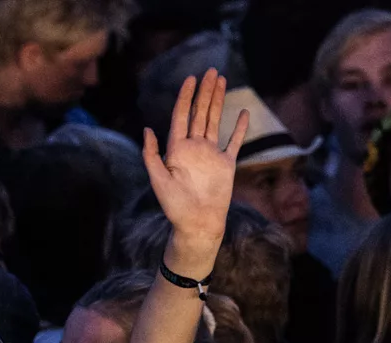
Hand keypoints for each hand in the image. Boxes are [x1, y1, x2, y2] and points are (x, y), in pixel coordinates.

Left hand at [143, 69, 247, 252]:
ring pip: (215, 121)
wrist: (197, 222)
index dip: (185, 97)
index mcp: (177, 149)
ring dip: (218, 101)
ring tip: (222, 81)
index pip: (181, 117)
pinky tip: (242, 113)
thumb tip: (147, 129)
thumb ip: (152, 154)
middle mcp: (194, 148)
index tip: (190, 78)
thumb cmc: (175, 205)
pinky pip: (234, 142)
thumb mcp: (158, 179)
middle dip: (204, 92)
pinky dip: (239, 128)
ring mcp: (211, 154)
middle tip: (211, 71)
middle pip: (200, 113)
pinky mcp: (226, 164)